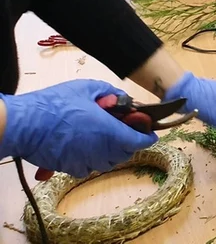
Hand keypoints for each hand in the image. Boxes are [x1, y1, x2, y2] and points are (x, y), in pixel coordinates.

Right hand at [0, 80, 156, 177]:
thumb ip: (111, 93)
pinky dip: (94, 158)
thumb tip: (123, 99)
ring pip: (108, 162)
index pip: (138, 141)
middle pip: (125, 153)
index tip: (150, 133)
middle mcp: (99, 150)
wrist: (24, 124)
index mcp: (108, 131)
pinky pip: (89, 167)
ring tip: (106, 136)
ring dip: (113, 151)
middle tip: (125, 129)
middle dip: (129, 142)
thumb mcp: (88, 88)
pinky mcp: (69, 168)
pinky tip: (87, 145)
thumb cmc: (56, 104)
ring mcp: (84, 161)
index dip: (147, 137)